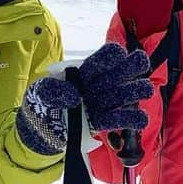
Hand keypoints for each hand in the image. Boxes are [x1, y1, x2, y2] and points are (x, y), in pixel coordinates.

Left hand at [16, 43, 153, 155]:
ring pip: (122, 95)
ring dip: (135, 91)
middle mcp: (95, 86)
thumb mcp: (39, 91)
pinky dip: (130, 119)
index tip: (118, 54)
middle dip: (130, 67)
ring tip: (145, 89)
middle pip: (117, 74)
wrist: (37, 129)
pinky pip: (117, 119)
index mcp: (82, 73)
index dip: (110, 56)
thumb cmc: (39, 104)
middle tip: (141, 63)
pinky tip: (139, 118)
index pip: (101, 60)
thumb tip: (74, 96)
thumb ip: (52, 90)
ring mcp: (99, 104)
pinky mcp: (99, 122)